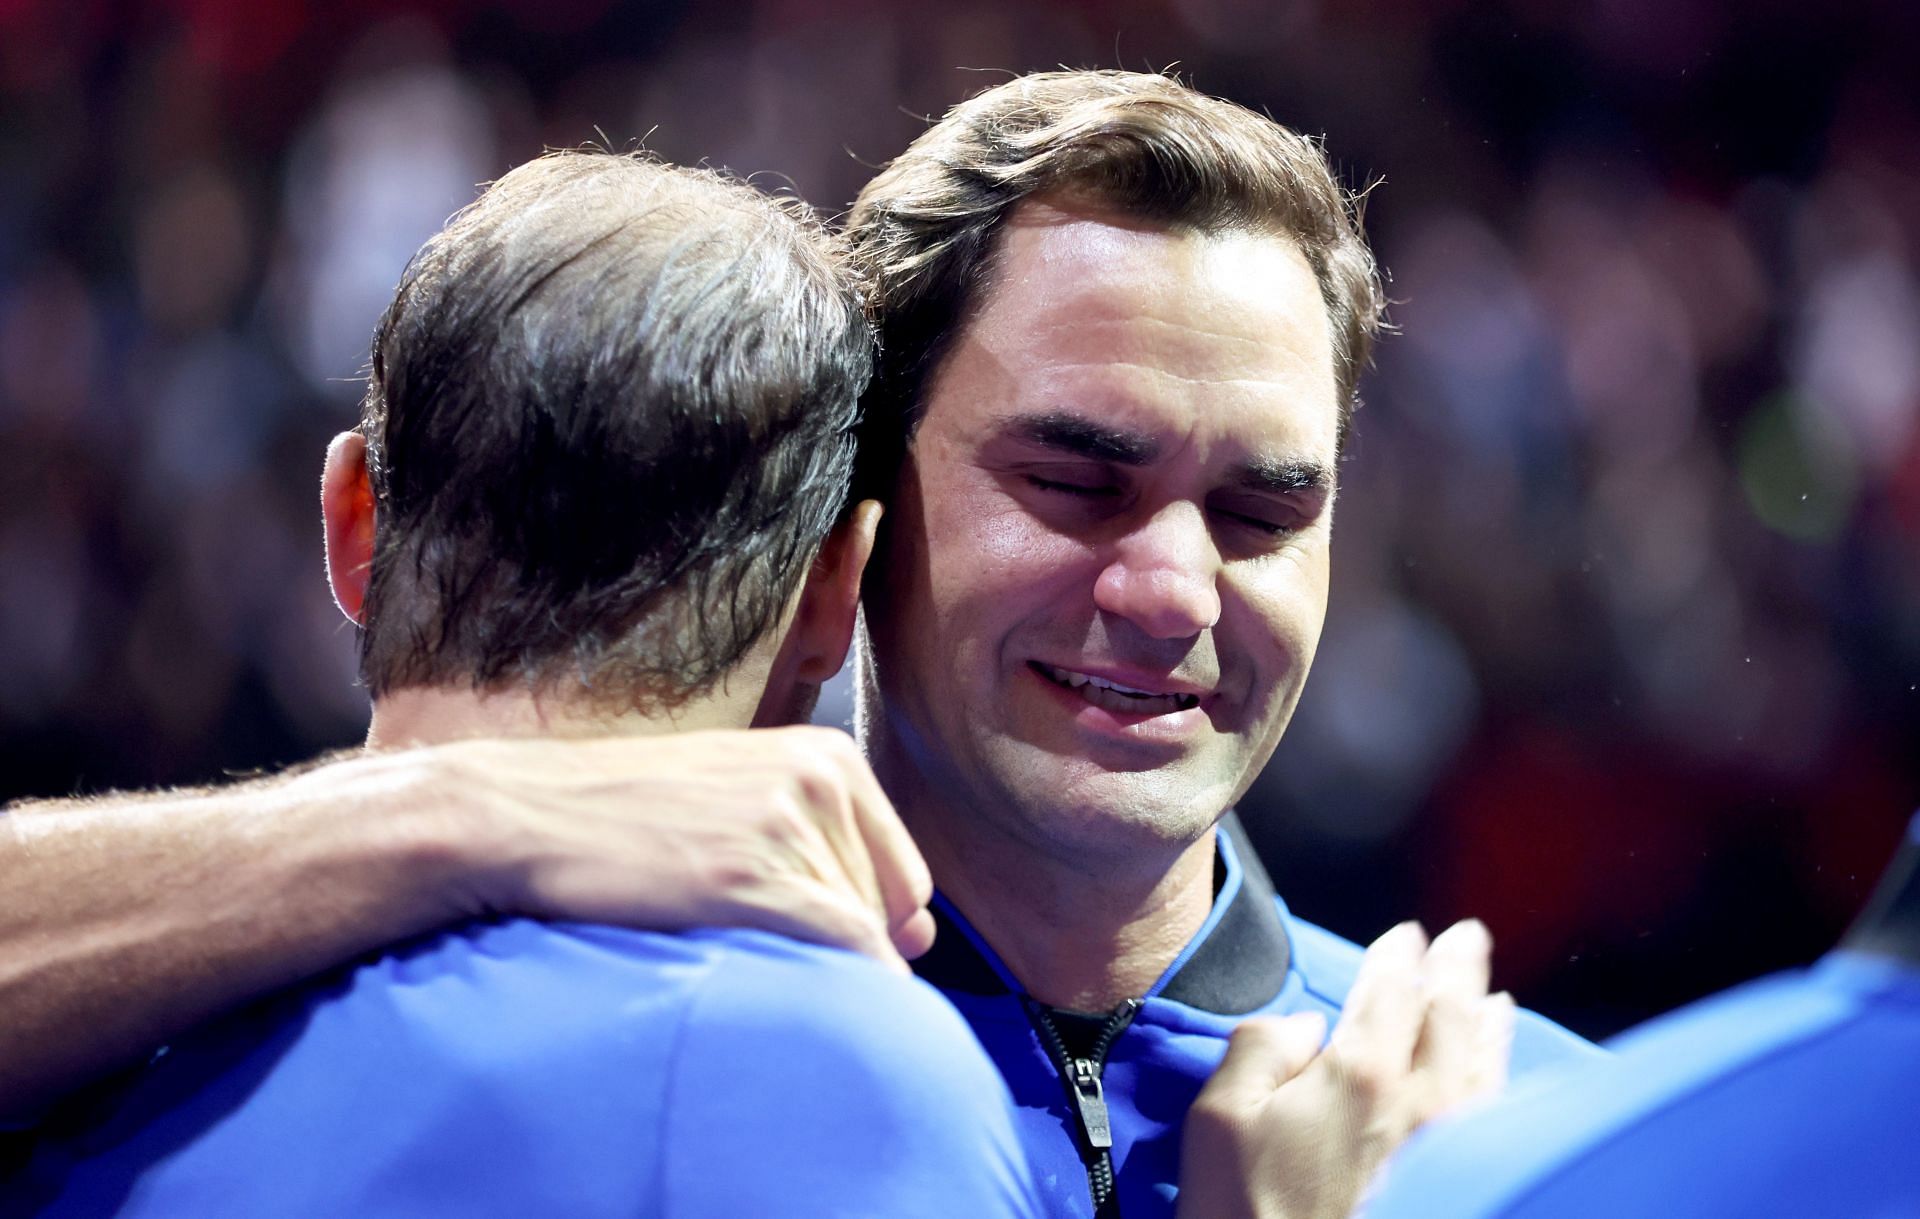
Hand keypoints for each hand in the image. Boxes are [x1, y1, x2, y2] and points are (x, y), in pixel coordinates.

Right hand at [298, 726, 933, 971]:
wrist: (523, 815)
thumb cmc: (626, 817)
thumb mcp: (741, 804)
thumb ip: (832, 854)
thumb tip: (921, 936)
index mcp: (830, 755)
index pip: (904, 877)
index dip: (860, 924)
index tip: (788, 931)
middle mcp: (825, 779)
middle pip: (889, 911)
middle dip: (836, 942)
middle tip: (744, 932)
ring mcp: (793, 824)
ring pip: (862, 939)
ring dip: (808, 961)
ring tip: (721, 933)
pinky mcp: (760, 876)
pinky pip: (845, 954)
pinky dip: (830, 988)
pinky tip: (766, 980)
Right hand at [1176, 920, 1515, 1218]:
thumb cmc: (1245, 1210)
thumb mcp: (1220, 1118)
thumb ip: (1261, 1049)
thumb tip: (1306, 1025)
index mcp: (1361, 1074)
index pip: (1391, 991)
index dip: (1399, 955)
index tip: (1407, 934)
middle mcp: (1421, 1103)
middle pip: (1452, 1017)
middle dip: (1459, 970)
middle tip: (1467, 937)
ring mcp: (1449, 1148)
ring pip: (1484, 1065)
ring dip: (1488, 1022)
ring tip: (1494, 1000)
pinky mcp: (1459, 1186)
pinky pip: (1494, 1115)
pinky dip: (1499, 1077)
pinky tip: (1494, 1076)